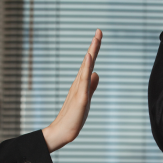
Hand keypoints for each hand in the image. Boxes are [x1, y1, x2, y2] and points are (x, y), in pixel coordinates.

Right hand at [42, 29, 102, 152]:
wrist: (64, 131)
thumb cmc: (74, 116)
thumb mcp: (86, 98)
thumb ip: (91, 85)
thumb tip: (96, 73)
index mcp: (81, 83)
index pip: (89, 63)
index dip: (94, 50)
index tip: (98, 35)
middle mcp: (79, 83)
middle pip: (88, 61)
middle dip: (94, 46)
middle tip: (99, 31)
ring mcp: (79, 90)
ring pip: (86, 68)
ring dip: (91, 54)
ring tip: (96, 40)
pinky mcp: (80, 98)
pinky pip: (83, 81)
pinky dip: (86, 69)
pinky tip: (88, 58)